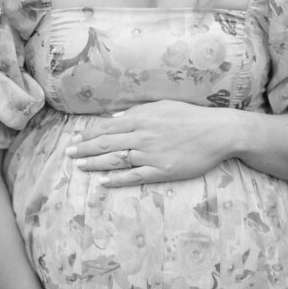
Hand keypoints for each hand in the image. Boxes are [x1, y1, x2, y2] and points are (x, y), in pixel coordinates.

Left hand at [66, 100, 240, 186]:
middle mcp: (142, 136)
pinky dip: (117, 179)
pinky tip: (104, 182)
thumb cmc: (191, 117)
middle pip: (106, 143)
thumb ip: (138, 112)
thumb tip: (117, 117)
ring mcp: (151, 155)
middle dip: (85, 149)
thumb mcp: (163, 106)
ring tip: (80, 167)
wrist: (218, 132)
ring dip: (95, 164)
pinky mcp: (161, 171)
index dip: (89, 134)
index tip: (75, 139)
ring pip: (116, 160)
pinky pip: (134, 176)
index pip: (107, 127)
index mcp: (141, 119)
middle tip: (69, 154)